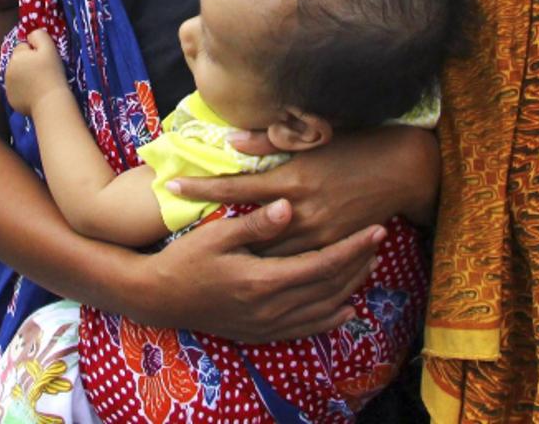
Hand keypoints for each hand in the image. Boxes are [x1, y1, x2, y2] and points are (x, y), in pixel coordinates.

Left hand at [4, 29, 64, 114]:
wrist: (50, 102)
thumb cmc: (52, 74)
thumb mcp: (49, 49)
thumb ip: (39, 36)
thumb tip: (31, 35)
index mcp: (16, 56)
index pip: (23, 46)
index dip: (35, 51)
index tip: (44, 60)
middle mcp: (8, 70)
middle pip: (19, 61)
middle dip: (28, 63)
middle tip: (44, 72)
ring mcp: (8, 86)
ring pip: (18, 75)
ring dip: (26, 76)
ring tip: (40, 83)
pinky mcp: (11, 99)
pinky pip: (18, 90)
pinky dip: (25, 91)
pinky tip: (36, 94)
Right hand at [125, 199, 385, 341]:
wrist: (158, 298)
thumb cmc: (186, 259)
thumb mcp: (218, 235)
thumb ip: (256, 223)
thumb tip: (288, 206)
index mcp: (262, 279)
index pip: (322, 264)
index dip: (353, 247)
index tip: (375, 229)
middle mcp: (269, 307)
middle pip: (329, 286)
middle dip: (358, 263)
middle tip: (380, 239)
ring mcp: (266, 324)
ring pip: (322, 308)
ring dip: (350, 286)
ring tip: (370, 263)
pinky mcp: (260, 332)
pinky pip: (305, 329)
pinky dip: (329, 319)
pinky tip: (346, 309)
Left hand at [168, 127, 438, 254]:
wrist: (403, 169)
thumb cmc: (356, 145)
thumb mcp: (315, 138)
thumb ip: (271, 142)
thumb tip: (231, 142)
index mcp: (293, 178)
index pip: (236, 187)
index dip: (202, 187)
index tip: (171, 185)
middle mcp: (301, 210)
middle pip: (246, 230)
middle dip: (215, 234)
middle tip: (181, 238)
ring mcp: (318, 233)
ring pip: (269, 254)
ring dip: (242, 255)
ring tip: (210, 258)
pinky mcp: (332, 247)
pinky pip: (297, 264)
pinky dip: (275, 266)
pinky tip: (255, 268)